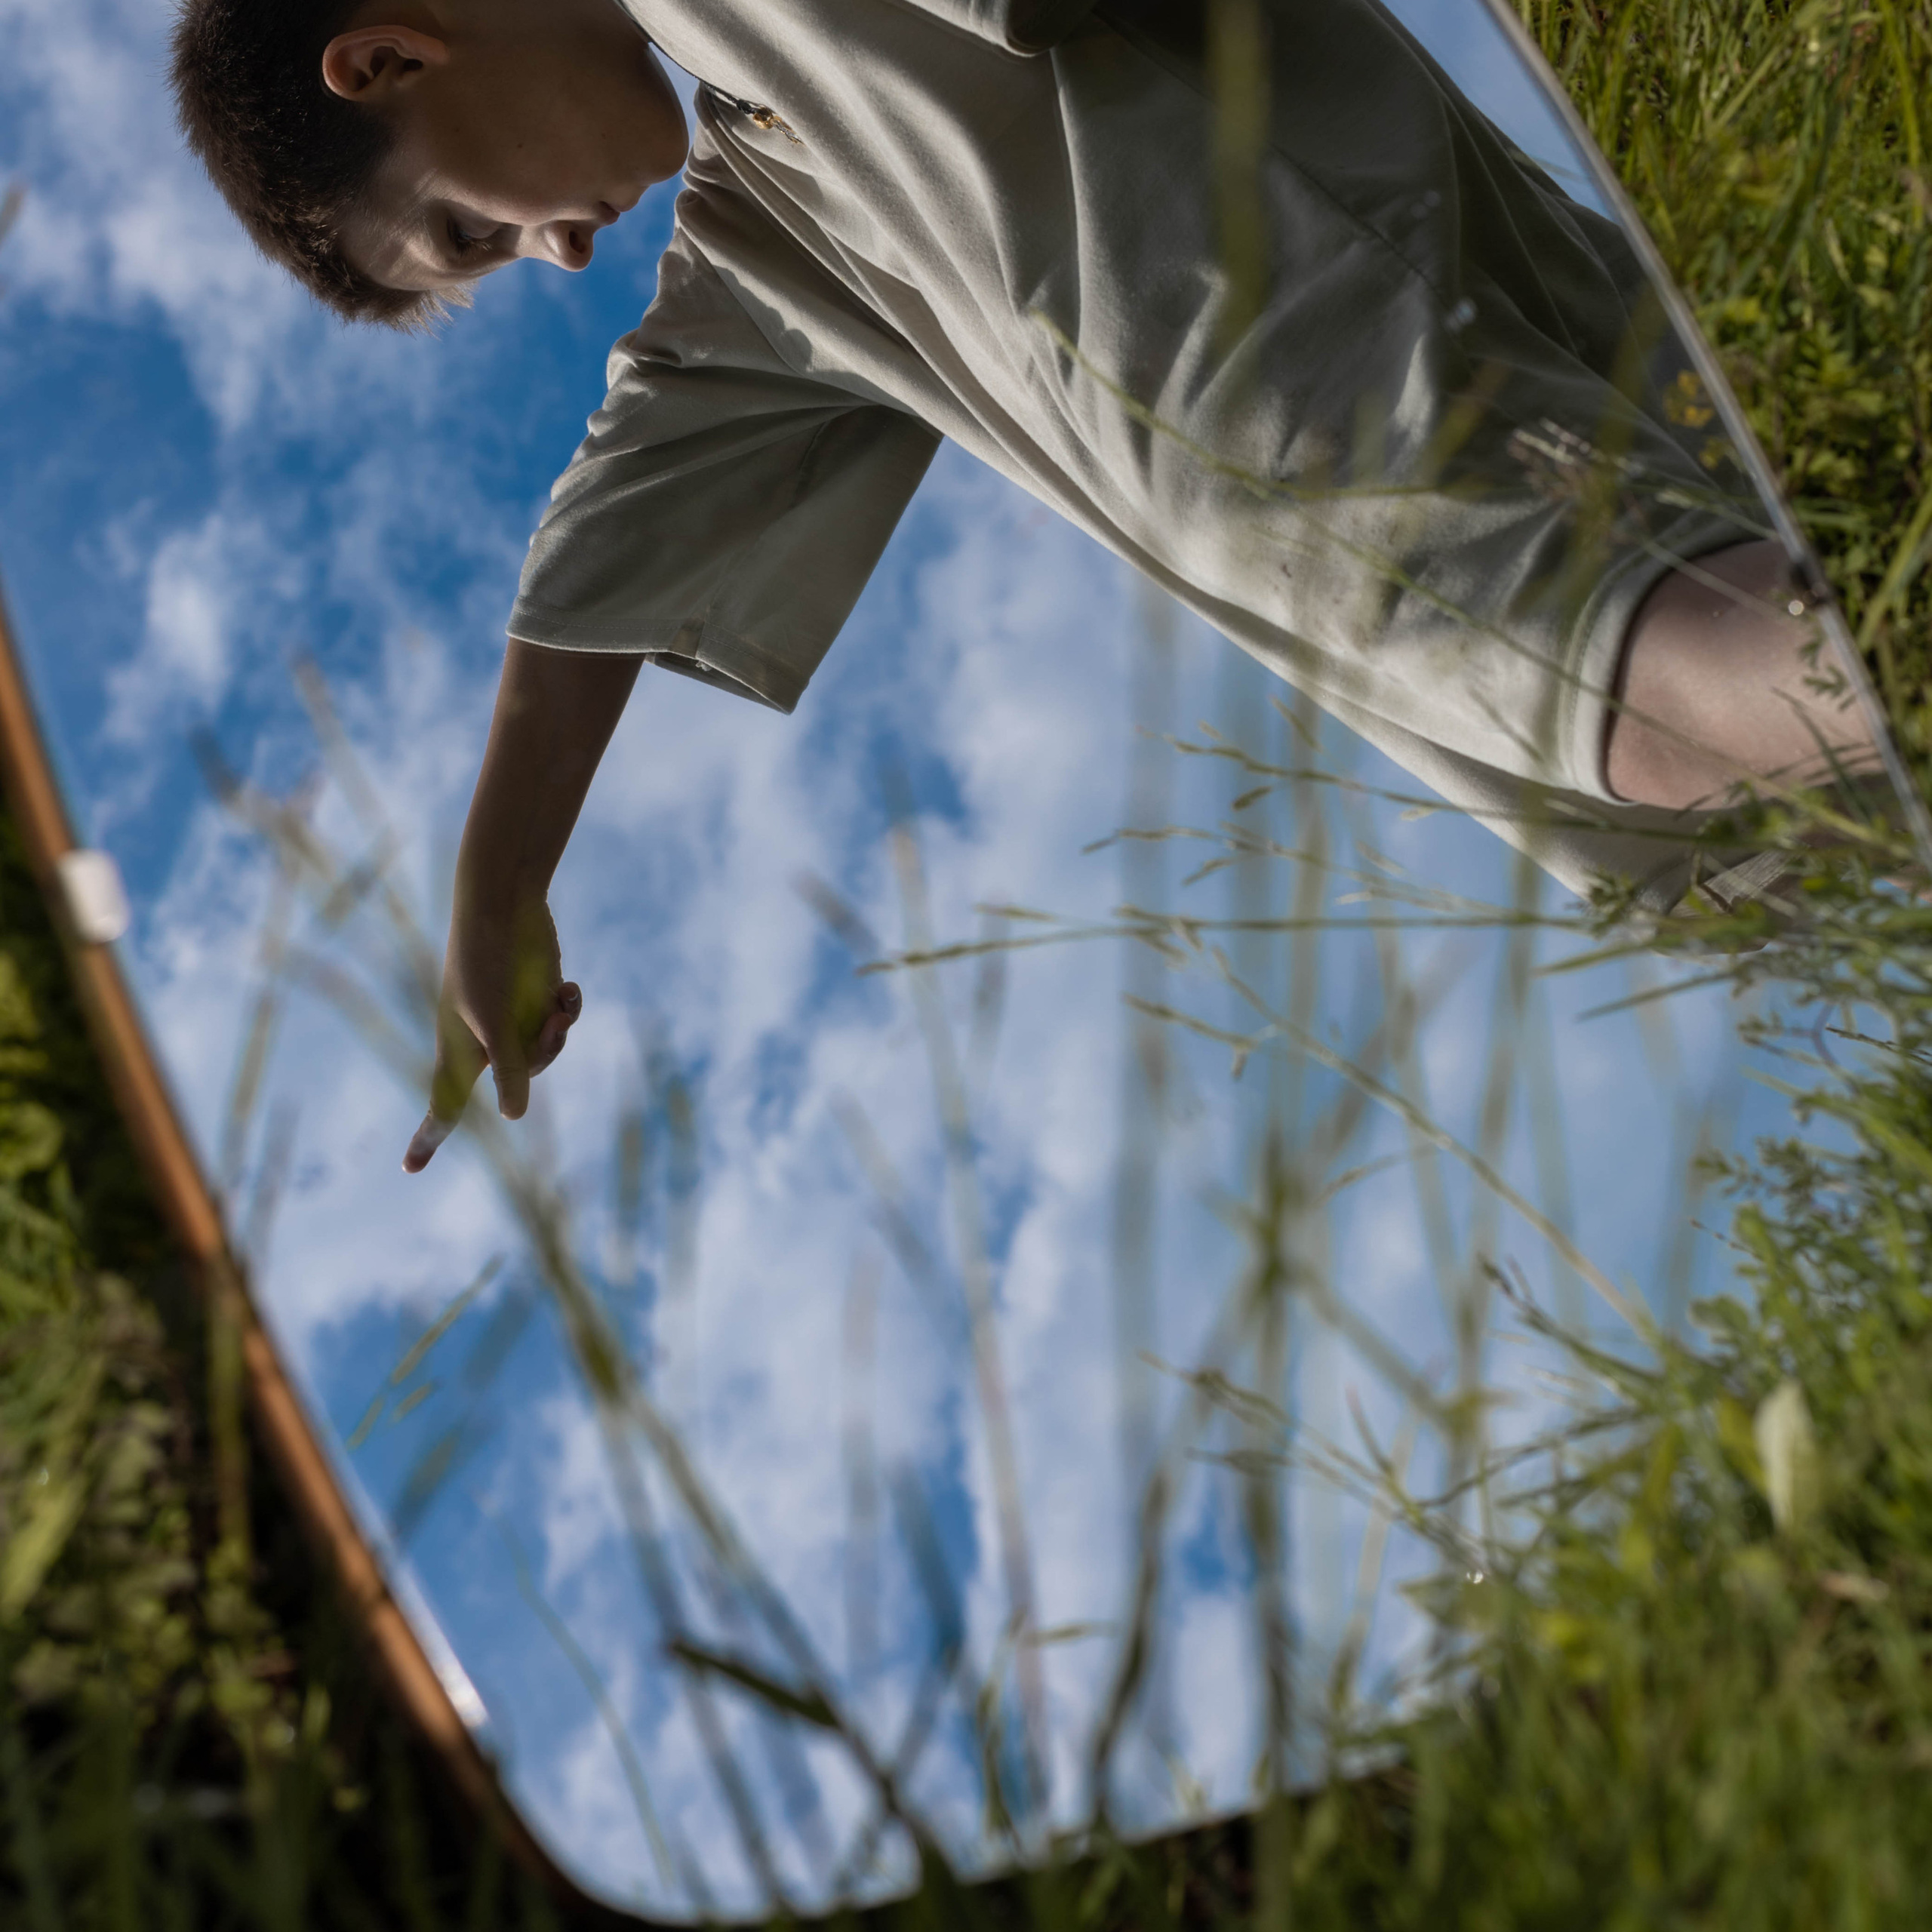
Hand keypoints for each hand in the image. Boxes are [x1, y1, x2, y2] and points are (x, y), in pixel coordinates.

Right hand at [403, 893, 582, 1172]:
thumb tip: (514, 1117)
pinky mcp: (536, 999)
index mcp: (458, 1047)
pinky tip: (569, 988)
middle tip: (554, 1027)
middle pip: (520, 1081)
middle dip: (542, 1057)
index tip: (409, 1170)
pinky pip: (559, 1023)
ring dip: (559, 1033)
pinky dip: (568, 1009)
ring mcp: (511, 1020)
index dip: (427, 1140)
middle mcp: (484, 1039)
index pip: (442, 1105)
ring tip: (562, 1004)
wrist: (505, 901)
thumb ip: (509, 1067)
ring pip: (545, 1054)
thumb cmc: (488, 958)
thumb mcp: (498, 1018)